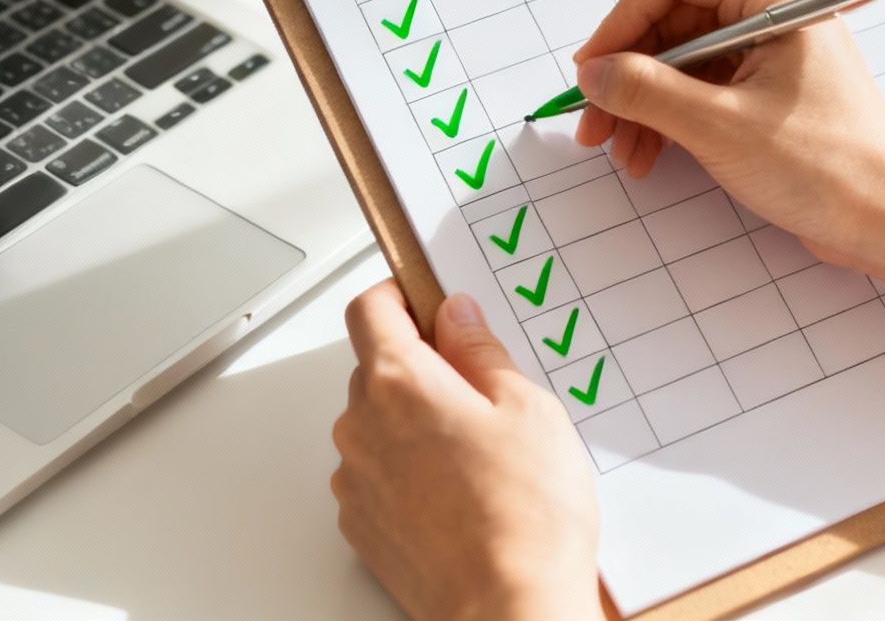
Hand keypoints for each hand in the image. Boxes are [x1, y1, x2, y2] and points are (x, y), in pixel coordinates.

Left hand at [333, 282, 601, 620]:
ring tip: (481, 455)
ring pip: (378, 425)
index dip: (400, 294)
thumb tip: (458, 318)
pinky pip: (378, 475)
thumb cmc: (525, 518)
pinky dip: (409, 472)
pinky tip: (462, 493)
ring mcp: (357, 481)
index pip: (370, 308)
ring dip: (414, 423)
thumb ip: (482, 351)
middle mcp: (362, 427)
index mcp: (399, 382)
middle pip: (376, 367)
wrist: (508, 609)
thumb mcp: (527, 408)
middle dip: (422, 365)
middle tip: (482, 389)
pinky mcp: (363, 526)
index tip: (426, 297)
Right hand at [574, 0, 884, 275]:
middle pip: (672, 18)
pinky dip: (669, 117)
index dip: (623, 18)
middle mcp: (771, 11)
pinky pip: (702, 87)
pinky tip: (648, 155)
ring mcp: (771, 51)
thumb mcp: (719, 126)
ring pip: (681, 58)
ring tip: (620, 150)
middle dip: (627, 71)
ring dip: (642, 101)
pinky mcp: (769, 90)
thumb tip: (593, 72)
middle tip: (593, 122)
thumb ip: (646, 91)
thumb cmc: (823, 166)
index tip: (592, 70)